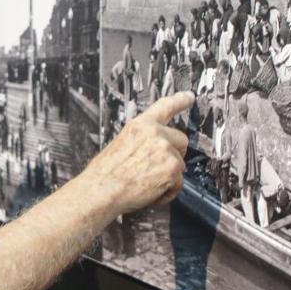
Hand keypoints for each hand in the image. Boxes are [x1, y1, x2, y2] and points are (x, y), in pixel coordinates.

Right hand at [81, 92, 191, 213]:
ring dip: (168, 176)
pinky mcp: (172, 169)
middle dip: (174, 154)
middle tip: (156, 168)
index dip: (180, 100)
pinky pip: (179, 183)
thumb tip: (153, 149)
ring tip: (146, 183)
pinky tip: (150, 192)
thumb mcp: (120, 144)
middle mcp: (155, 133)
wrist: (101, 190)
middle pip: (181, 140)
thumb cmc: (105, 173)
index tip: (189, 97)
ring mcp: (166, 150)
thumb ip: (142, 140)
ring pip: (180, 164)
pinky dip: (167, 191)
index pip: (165, 106)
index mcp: (140, 125)